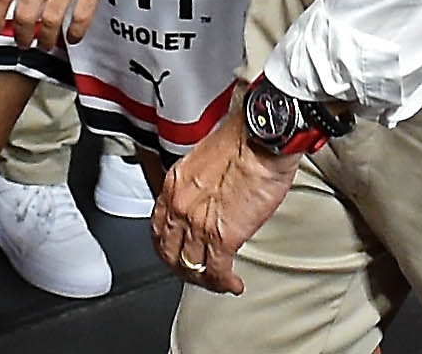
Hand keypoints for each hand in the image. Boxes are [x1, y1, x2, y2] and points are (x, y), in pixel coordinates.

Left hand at [150, 98, 303, 293]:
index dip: (168, 246)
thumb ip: (201, 184)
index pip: (159, 226)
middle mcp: (181, 204)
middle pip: (169, 252)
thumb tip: (211, 199)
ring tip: (218, 282)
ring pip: (190, 267)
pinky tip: (232, 284)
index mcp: (175, 183)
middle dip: (182, 268)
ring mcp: (198, 222)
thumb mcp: (208, 159)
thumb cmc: (244, 139)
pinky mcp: (223, 236)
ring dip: (205, 280)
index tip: (178, 252)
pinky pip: (217, 272)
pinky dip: (224, 283)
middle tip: (197, 273)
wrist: (262, 137)